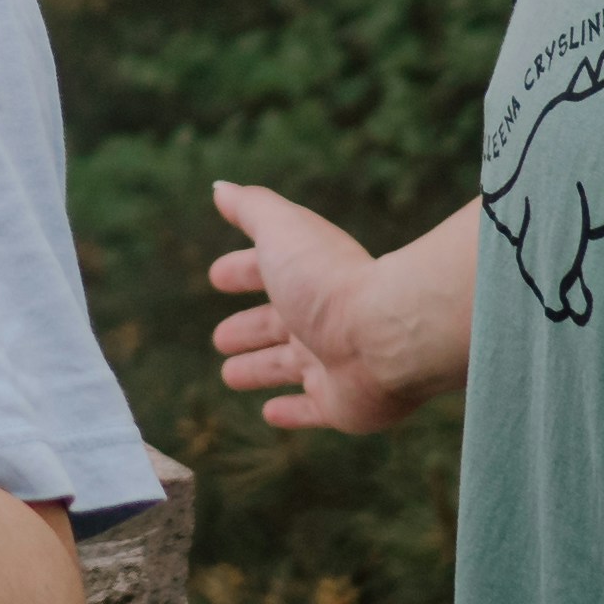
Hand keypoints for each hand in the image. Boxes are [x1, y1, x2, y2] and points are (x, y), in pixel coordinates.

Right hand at [208, 179, 432, 434]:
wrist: (386, 335)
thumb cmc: (329, 280)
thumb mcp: (282, 231)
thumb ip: (252, 208)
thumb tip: (220, 189)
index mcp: (307, 277)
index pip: (267, 272)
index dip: (241, 272)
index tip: (217, 276)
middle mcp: (320, 319)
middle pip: (276, 325)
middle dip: (248, 328)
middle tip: (221, 336)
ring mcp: (332, 363)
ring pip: (286, 368)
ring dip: (259, 370)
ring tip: (230, 375)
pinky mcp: (339, 404)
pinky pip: (310, 409)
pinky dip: (290, 412)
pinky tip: (269, 414)